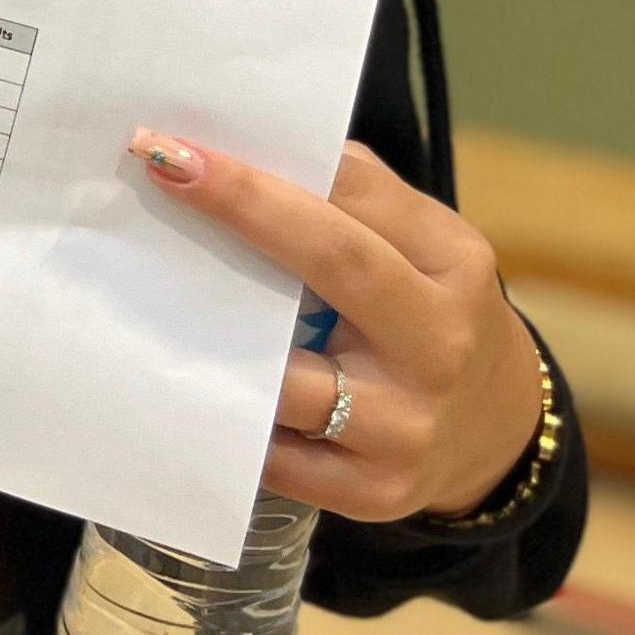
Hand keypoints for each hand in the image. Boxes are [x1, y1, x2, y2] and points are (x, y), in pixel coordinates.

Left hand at [132, 130, 546, 519]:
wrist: (495, 432)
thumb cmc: (431, 311)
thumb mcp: (427, 246)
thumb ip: (355, 196)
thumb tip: (248, 143)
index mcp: (453, 265)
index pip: (358, 199)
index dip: (266, 170)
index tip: (177, 143)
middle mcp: (439, 345)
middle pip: (338, 263)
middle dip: (244, 209)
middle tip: (160, 166)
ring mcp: (406, 426)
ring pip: (291, 379)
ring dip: (211, 335)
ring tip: (139, 291)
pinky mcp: (373, 491)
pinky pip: (275, 456)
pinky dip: (227, 419)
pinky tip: (174, 383)